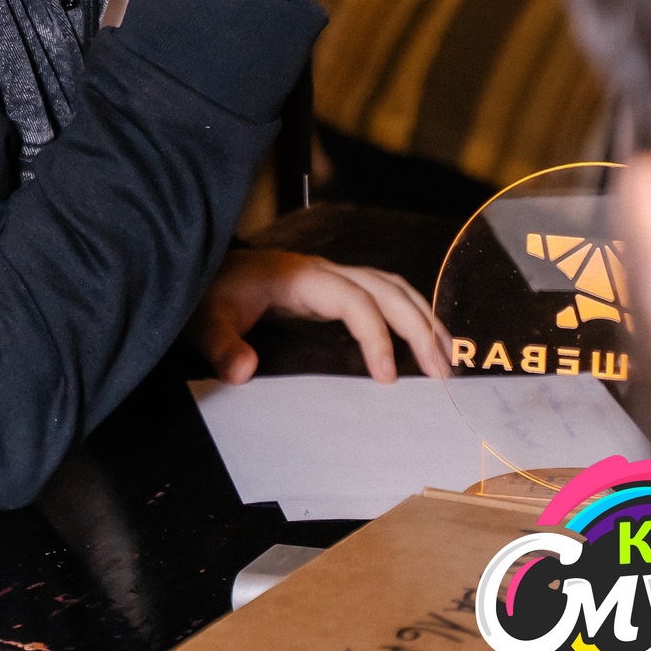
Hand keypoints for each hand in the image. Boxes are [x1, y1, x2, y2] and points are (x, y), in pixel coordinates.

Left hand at [188, 248, 450, 383]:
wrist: (202, 273)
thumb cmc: (207, 295)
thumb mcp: (204, 322)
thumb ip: (221, 346)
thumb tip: (242, 372)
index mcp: (299, 278)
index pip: (354, 301)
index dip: (375, 336)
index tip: (386, 379)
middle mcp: (323, 271)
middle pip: (386, 289)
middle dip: (419, 328)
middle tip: (442, 374)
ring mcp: (331, 277)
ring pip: (392, 288)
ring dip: (424, 319)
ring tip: (448, 359)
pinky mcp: (331, 289)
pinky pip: (382, 296)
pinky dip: (409, 315)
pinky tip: (423, 344)